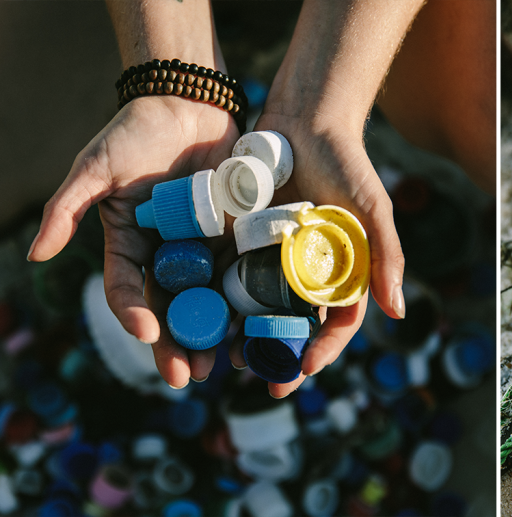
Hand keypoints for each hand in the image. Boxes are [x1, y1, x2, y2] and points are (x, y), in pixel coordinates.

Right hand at [29, 95, 237, 388]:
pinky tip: (257, 328)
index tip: (147, 335)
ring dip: (215, 336)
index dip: (134, 315)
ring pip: (209, 302)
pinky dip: (249, 304)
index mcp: (130, 244)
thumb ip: (66, 209)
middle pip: (171, 309)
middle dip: (177, 345)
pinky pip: (242, 275)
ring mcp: (204, 248)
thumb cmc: (138, 132)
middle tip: (189, 376)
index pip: (127, 290)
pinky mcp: (236, 237)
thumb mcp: (96, 167)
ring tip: (223, 365)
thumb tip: (35, 256)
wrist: (191, 104)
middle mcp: (167, 254)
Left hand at [227, 111, 405, 397]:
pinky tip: (205, 321)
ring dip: (248, 338)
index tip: (304, 370)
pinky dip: (221, 301)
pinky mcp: (245, 240)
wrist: (304, 118)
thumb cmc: (346, 161)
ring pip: (261, 309)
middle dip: (283, 357)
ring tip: (229, 361)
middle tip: (265, 383)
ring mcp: (276, 257)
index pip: (339, 321)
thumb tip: (399, 313)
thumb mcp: (372, 207)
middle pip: (297, 325)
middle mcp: (310, 270)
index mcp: (344, 268)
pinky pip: (233, 276)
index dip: (325, 349)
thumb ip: (386, 256)